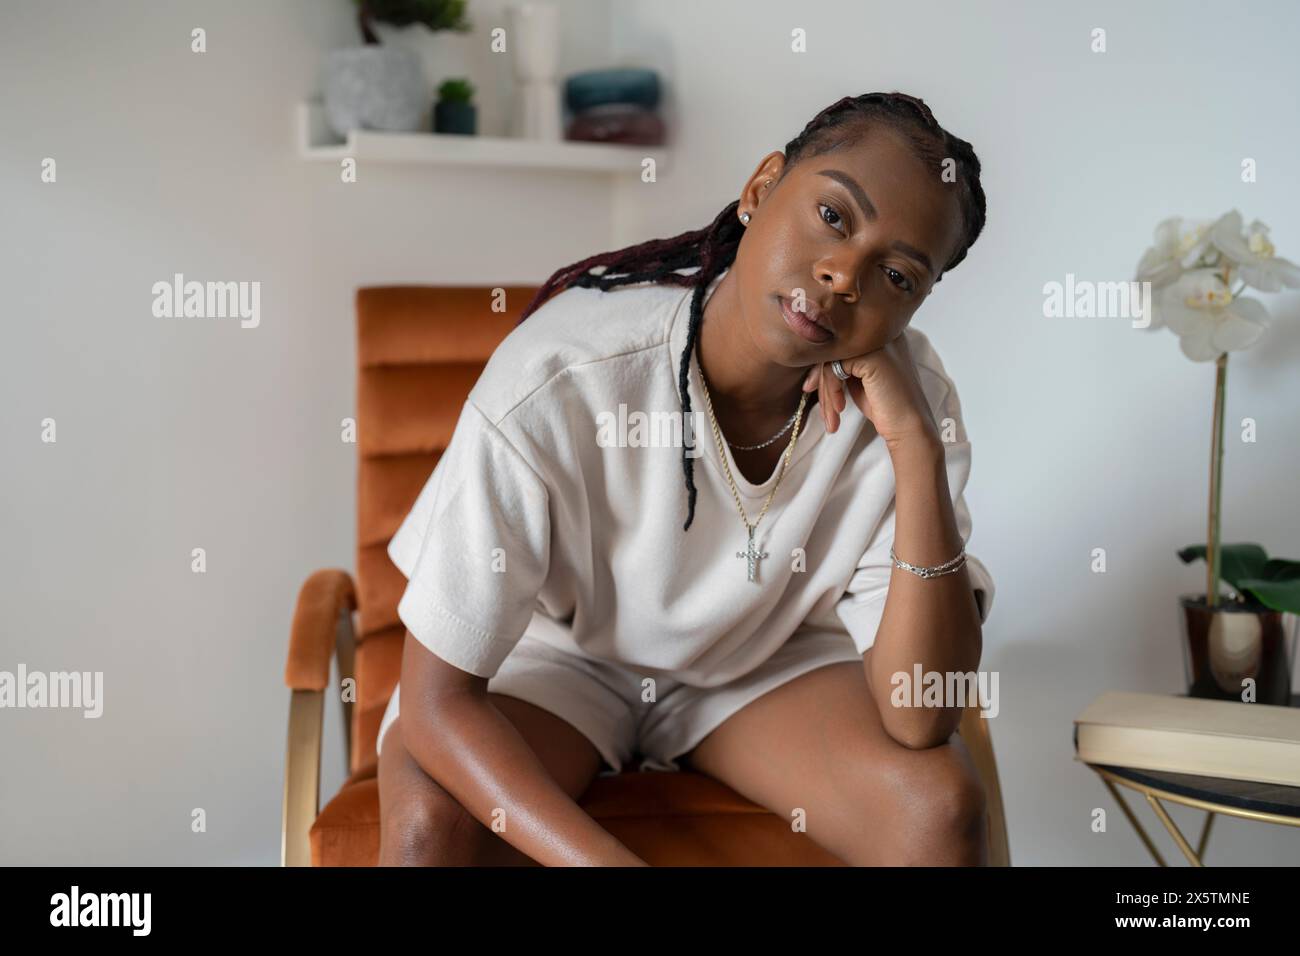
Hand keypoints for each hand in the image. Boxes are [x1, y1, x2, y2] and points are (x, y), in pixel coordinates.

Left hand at [801, 331, 939, 450]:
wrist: (909, 426)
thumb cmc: (886, 407)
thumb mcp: (860, 381)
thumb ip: (844, 366)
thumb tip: (814, 363)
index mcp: (882, 337)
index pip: (842, 343)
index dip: (823, 366)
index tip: (811, 387)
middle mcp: (882, 334)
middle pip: (835, 349)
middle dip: (820, 379)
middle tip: (815, 400)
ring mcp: (878, 342)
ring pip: (832, 359)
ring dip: (825, 391)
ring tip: (830, 416)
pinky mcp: (871, 355)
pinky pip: (835, 368)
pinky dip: (831, 390)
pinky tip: (840, 409)